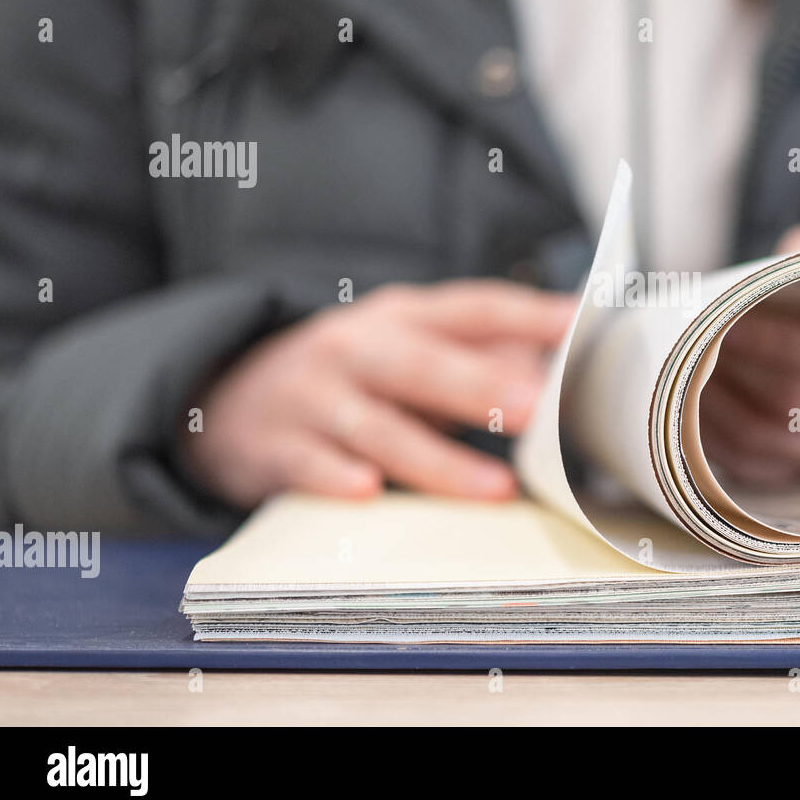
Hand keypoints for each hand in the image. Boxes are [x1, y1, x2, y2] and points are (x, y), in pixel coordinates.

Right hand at [181, 280, 574, 509]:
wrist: (224, 390)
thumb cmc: (349, 372)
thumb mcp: (408, 346)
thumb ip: (478, 351)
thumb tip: (554, 356)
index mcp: (399, 318)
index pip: (468, 307)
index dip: (522, 313)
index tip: (575, 322)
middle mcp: (355, 349)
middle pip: (421, 364)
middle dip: (480, 385)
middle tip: (537, 407)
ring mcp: (312, 398)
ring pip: (378, 428)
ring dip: (437, 459)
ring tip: (495, 489)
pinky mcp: (274, 447)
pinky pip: (307, 464)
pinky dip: (334, 477)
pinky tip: (367, 491)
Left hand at [698, 222, 799, 485]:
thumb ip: (795, 276)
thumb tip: (728, 296)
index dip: (775, 342)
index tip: (727, 322)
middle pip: (797, 407)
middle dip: (736, 374)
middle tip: (691, 346)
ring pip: (770, 444)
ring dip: (715, 409)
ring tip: (683, 373)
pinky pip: (759, 468)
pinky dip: (717, 441)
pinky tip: (691, 408)